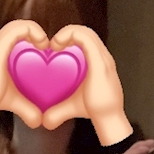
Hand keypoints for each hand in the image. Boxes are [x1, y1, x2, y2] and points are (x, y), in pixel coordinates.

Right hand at [0, 20, 48, 131]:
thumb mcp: (16, 102)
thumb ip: (28, 109)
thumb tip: (39, 121)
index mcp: (0, 51)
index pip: (15, 31)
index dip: (31, 33)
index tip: (44, 48)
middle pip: (16, 25)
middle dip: (34, 29)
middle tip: (46, 45)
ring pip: (16, 25)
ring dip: (34, 29)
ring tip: (44, 43)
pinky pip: (14, 32)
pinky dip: (30, 32)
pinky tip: (40, 43)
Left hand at [42, 25, 131, 144]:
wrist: (108, 119)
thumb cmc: (95, 110)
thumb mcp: (71, 107)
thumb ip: (57, 111)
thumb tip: (45, 121)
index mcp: (98, 61)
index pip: (86, 38)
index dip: (70, 37)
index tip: (54, 50)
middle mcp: (102, 56)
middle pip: (86, 32)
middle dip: (68, 32)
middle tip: (53, 46)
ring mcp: (102, 58)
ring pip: (86, 32)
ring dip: (67, 32)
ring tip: (55, 44)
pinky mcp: (99, 62)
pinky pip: (85, 38)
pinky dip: (70, 35)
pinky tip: (57, 45)